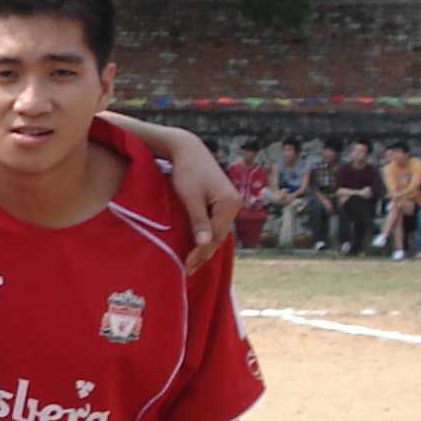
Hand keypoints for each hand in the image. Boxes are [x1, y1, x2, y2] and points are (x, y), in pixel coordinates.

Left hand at [164, 136, 240, 273]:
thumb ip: (199, 221)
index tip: (186, 266)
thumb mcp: (190, 197)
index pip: (215, 236)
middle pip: (220, 236)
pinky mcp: (223, 201)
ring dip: (206, 247)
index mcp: (229, 204)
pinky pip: (217, 224)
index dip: (201, 253)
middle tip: (188, 270)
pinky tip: (199, 245)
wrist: (189, 150)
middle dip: (204, 254)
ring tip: (192, 264)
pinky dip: (207, 236)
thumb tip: (206, 244)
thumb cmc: (187, 172)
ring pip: (219, 231)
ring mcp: (230, 203)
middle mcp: (234, 204)